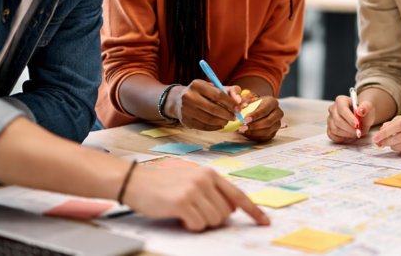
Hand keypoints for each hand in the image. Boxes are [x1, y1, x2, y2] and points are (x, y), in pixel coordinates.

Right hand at [123, 165, 268, 231]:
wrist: (136, 181)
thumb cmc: (164, 185)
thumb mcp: (192, 181)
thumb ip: (213, 192)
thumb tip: (232, 209)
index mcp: (210, 174)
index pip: (238, 195)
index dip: (253, 211)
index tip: (265, 222)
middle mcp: (205, 180)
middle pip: (225, 214)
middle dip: (211, 218)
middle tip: (194, 211)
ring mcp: (194, 190)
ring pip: (213, 220)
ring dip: (200, 222)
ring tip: (185, 211)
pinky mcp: (182, 202)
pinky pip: (198, 225)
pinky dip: (190, 226)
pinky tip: (179, 216)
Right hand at [165, 80, 242, 130]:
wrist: (179, 100)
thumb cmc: (203, 93)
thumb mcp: (215, 87)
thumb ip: (231, 91)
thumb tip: (240, 101)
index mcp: (197, 85)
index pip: (218, 95)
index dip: (230, 103)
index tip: (238, 109)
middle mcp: (189, 96)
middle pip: (214, 109)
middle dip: (228, 114)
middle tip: (234, 117)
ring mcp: (185, 109)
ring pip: (209, 119)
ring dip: (222, 121)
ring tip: (227, 120)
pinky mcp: (185, 121)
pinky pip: (204, 127)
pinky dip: (215, 127)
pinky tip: (220, 124)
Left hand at [238, 96, 282, 141]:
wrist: (261, 110)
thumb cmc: (255, 104)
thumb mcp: (250, 101)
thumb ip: (245, 103)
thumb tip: (242, 108)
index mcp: (272, 103)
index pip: (264, 110)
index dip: (255, 115)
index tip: (245, 119)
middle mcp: (278, 113)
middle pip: (268, 122)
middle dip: (254, 126)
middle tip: (243, 127)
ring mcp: (277, 123)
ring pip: (267, 131)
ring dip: (254, 132)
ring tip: (243, 131)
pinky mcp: (274, 132)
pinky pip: (266, 137)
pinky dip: (255, 136)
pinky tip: (247, 133)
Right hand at [327, 95, 374, 142]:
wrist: (361, 120)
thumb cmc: (363, 113)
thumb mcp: (368, 108)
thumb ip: (366, 107)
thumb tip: (360, 111)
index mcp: (341, 100)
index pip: (342, 108)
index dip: (349, 118)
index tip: (357, 125)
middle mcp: (333, 109)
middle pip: (337, 120)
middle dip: (349, 128)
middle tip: (358, 132)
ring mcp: (329, 119)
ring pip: (334, 129)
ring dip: (346, 134)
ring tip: (355, 133)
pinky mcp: (329, 128)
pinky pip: (332, 136)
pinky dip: (341, 138)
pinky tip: (348, 135)